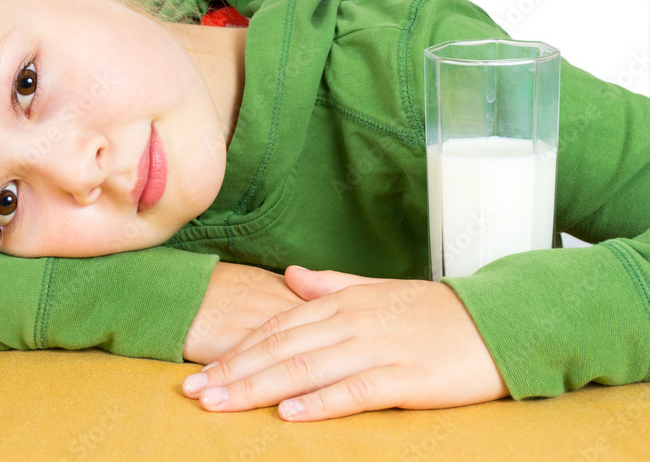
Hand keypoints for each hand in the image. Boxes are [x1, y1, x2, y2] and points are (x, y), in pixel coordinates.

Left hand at [181, 267, 508, 420]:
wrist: (497, 320)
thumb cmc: (434, 312)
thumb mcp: (377, 292)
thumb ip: (331, 285)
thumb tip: (291, 275)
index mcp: (341, 302)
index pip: (275, 328)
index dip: (235, 351)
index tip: (201, 370)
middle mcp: (351, 322)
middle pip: (279, 349)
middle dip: (232, 372)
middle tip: (193, 392)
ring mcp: (377, 349)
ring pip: (305, 369)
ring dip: (258, 388)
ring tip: (221, 404)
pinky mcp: (405, 376)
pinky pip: (355, 391)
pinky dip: (320, 403)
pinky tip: (289, 414)